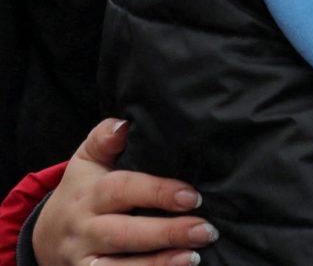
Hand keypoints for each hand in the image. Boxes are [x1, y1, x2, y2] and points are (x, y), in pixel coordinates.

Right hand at [34, 118, 216, 265]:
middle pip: (123, 232)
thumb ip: (104, 140)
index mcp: (89, 194)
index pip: (122, 190)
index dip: (158, 192)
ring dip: (157, 264)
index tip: (193, 196)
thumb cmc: (81, 191)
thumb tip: (124, 123)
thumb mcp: (86, 162)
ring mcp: (83, 259)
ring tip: (193, 257)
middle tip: (205, 230)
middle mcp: (84, 228)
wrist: (44, 237)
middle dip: (166, 232)